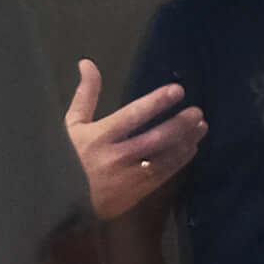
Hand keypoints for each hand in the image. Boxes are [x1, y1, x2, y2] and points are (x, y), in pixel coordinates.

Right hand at [65, 63, 204, 221]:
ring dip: (185, 141)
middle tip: (197, 112)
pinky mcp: (136, 193)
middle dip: (180, 124)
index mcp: (100, 137)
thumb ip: (85, 95)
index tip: (178, 91)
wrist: (62, 200)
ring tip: (200, 127)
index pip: (133, 115)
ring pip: (164, 157)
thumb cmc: (68, 157)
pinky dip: (180, 160)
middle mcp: (116, 156)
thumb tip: (87, 63)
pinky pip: (164, 174)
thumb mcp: (72, 125)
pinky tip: (190, 148)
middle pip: (156, 138)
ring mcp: (128, 177)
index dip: (157, 102)